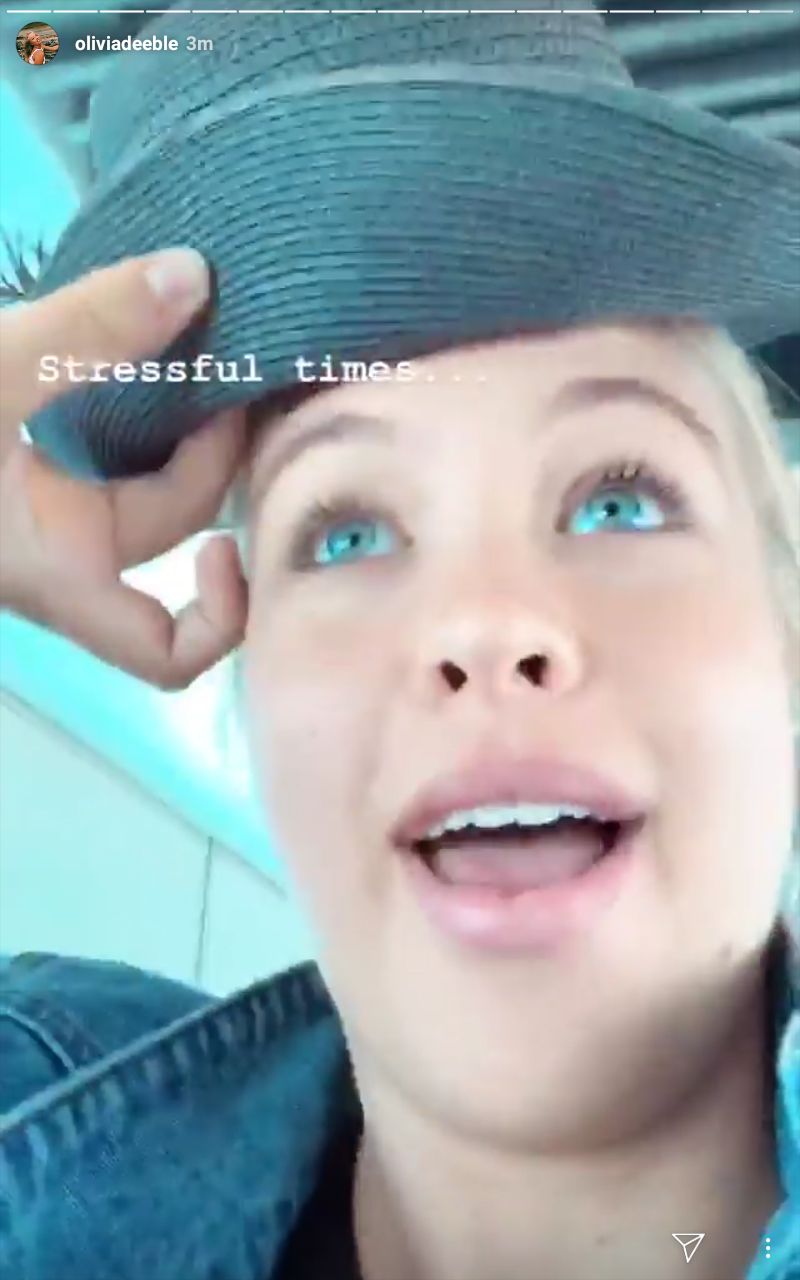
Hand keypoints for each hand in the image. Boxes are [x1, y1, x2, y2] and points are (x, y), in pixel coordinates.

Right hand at [0, 249, 248, 688]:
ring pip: (144, 485)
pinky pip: (107, 456)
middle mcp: (59, 554)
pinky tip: (151, 351)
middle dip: (217, 452)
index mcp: (54, 570)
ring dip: (183, 427)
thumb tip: (193, 277)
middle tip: (231, 357)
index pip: (167, 652)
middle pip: (175, 525)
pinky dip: (139, 417)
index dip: (225, 619)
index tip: (235, 537)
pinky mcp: (22, 475)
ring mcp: (41, 514)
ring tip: (208, 345)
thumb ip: (81, 332)